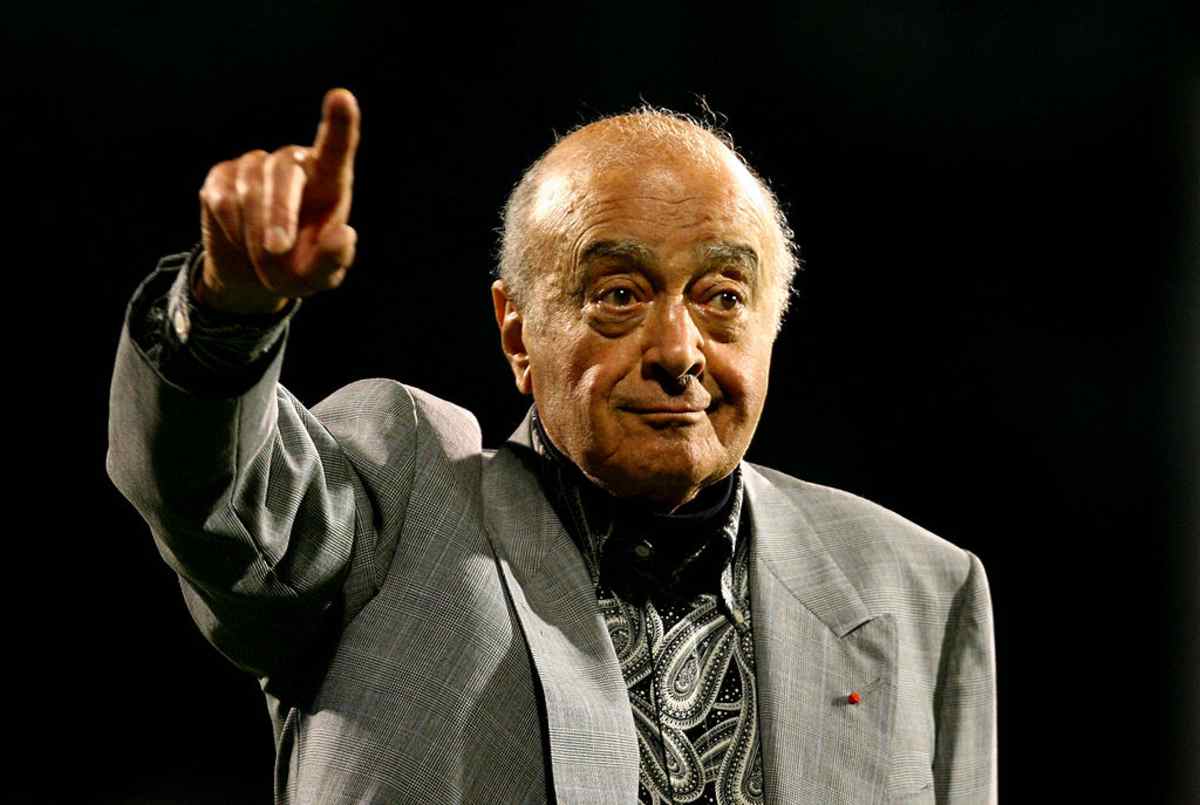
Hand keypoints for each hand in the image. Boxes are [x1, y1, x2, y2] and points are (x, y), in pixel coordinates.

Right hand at [197, 88, 360, 313]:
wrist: (252, 275)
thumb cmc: (298, 269)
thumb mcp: (320, 277)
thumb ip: (334, 260)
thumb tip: (344, 234)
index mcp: (327, 181)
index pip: (335, 147)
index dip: (339, 123)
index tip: (342, 97)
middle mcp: (292, 163)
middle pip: (283, 173)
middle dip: (279, 215)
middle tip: (278, 252)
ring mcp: (254, 165)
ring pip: (250, 191)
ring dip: (255, 235)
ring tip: (264, 261)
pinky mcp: (220, 175)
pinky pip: (222, 200)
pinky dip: (232, 230)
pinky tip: (240, 240)